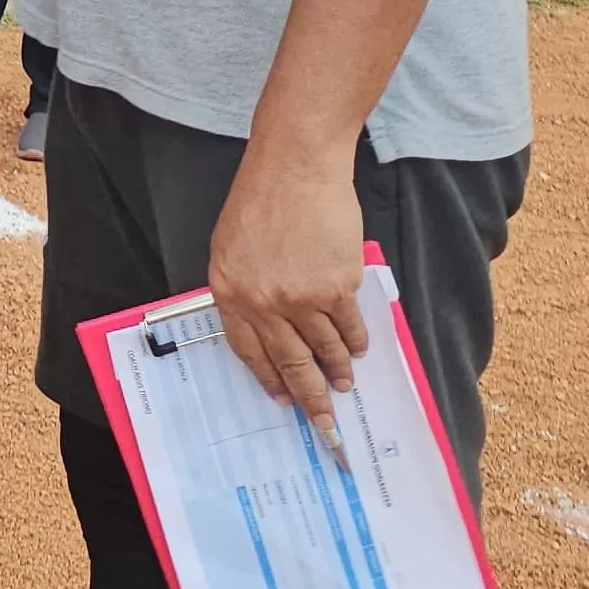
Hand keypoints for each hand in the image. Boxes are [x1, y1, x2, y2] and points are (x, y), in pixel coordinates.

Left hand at [205, 146, 370, 461]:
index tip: (282, 399)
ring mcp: (300, 297)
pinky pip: (348, 326)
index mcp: (229, 291)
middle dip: (307, 396)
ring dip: (336, 371)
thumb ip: (244, 287)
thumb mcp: (231, 245)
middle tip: (323, 421)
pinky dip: (355, 341)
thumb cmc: (262, 198)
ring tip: (345, 386)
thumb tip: (265, 325)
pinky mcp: (335, 286)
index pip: (248, 351)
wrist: (296, 166)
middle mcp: (262, 302)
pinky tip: (359, 349)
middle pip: (287, 361)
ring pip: (322, 348)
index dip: (267, 378)